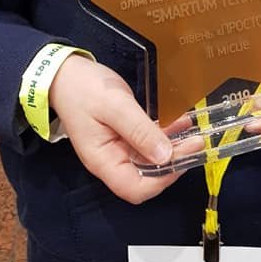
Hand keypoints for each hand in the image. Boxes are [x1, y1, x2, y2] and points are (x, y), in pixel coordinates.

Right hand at [49, 55, 180, 202]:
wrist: (63, 72)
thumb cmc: (84, 89)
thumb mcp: (114, 105)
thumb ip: (140, 131)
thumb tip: (166, 156)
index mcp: (104, 161)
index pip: (136, 188)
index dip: (163, 179)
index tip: (184, 156)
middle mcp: (112, 160)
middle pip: (147, 176)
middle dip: (174, 161)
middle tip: (197, 141)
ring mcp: (118, 147)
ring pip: (150, 158)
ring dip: (173, 148)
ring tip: (194, 133)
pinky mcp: (123, 134)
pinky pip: (147, 141)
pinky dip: (164, 135)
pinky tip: (180, 122)